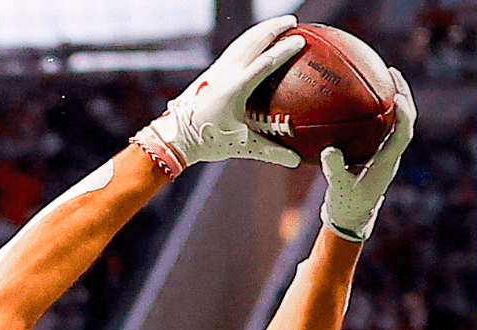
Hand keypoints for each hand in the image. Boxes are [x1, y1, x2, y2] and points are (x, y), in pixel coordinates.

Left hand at [133, 15, 305, 176]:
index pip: (265, 62)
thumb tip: (296, 161)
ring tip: (279, 24)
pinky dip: (249, 40)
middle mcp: (226, 73)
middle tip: (294, 21)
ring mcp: (217, 70)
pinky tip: (257, 40)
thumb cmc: (208, 140)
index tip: (301, 40)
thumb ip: (271, 152)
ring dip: (261, 30)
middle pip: (253, 41)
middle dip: (274, 28)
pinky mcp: (212, 71)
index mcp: (236, 88)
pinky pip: (234, 49)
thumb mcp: (241, 146)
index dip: (284, 50)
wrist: (175, 135)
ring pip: (243, 41)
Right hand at [320, 67, 415, 242]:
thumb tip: (329, 150)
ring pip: (396, 120)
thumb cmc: (346, 203)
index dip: (405, 114)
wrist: (351, 216)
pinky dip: (376, 109)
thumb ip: (334, 169)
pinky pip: (381, 125)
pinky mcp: (376, 152)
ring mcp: (385, 152)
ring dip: (393, 98)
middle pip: (405, 120)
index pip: (403, 133)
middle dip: (403, 94)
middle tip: (392, 72)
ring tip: (383, 77)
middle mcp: (391, 153)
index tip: (399, 95)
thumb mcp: (337, 187)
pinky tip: (360, 97)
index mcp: (387, 161)